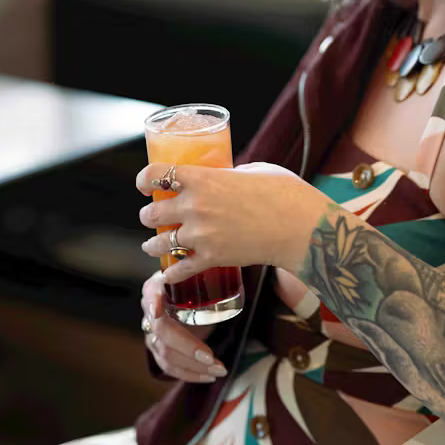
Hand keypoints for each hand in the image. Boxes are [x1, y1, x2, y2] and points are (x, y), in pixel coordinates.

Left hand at [136, 161, 329, 282]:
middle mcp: (194, 207)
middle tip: (151, 216)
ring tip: (152, 245)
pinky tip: (168, 275)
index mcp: (202, 178)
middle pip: (152, 212)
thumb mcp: (254, 170)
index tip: (144, 184)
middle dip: (148, 214)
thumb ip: (230, 174)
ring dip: (152, 244)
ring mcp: (201, 235)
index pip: (156, 174)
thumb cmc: (285, 193)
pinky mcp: (212, 259)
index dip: (144, 178)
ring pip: (159, 243)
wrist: (301, 227)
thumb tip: (223, 178)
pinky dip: (171, 274)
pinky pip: (180, 270)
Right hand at [140, 271, 227, 382]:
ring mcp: (151, 331)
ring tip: (219, 370)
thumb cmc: (194, 279)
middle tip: (214, 359)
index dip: (155, 306)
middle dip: (189, 350)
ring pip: (166, 355)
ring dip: (193, 367)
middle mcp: (150, 311)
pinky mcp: (159, 348)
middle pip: (163, 336)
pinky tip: (207, 376)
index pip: (152, 298)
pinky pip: (168, 366)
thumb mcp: (197, 271)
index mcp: (155, 288)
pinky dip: (188, 374)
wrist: (186, 289)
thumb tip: (225, 256)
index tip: (160, 311)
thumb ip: (202, 267)